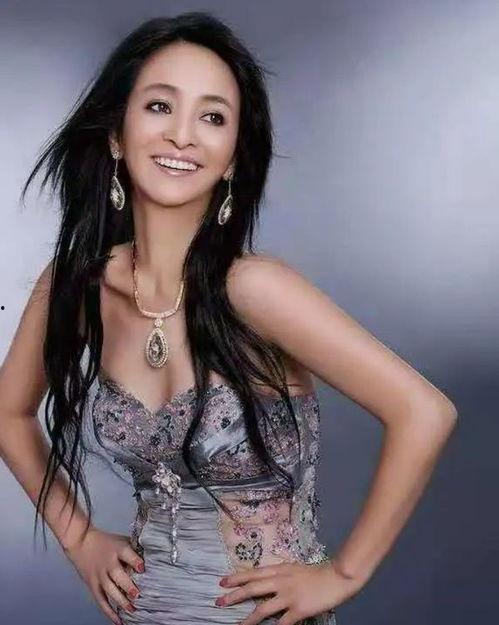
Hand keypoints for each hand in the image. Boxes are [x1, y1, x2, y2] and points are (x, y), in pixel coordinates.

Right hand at [63, 526, 144, 624]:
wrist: (81, 542)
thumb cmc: (107, 542)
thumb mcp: (121, 541)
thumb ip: (134, 550)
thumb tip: (153, 559)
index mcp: (118, 549)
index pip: (126, 554)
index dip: (134, 561)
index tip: (142, 568)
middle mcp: (108, 563)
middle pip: (117, 575)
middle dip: (127, 585)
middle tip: (137, 594)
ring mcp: (100, 575)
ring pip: (109, 590)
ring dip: (121, 600)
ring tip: (132, 609)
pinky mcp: (93, 585)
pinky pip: (101, 601)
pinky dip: (109, 612)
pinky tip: (119, 620)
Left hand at [215, 559, 363, 624]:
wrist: (337, 577)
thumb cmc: (316, 573)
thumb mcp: (294, 569)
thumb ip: (279, 574)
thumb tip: (264, 580)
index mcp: (280, 569)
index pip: (254, 573)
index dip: (237, 577)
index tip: (222, 581)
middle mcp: (281, 581)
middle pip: (253, 588)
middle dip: (235, 595)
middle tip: (219, 600)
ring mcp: (289, 596)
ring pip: (263, 608)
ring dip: (248, 618)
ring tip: (237, 624)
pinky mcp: (299, 609)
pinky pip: (283, 623)